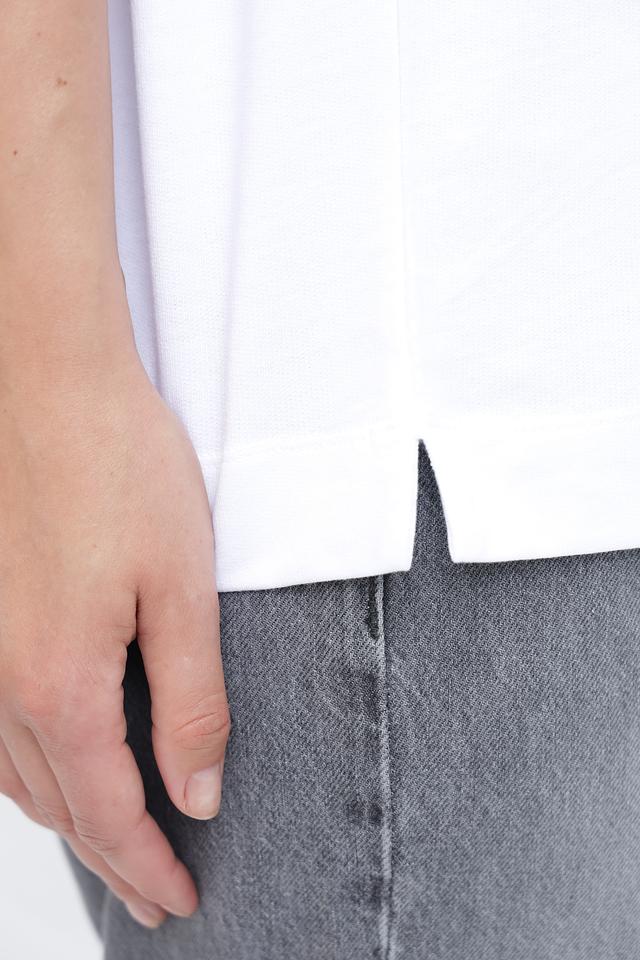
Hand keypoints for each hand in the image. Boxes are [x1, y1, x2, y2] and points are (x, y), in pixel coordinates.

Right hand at [0, 350, 229, 927]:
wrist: (50, 384)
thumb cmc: (121, 470)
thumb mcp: (183, 590)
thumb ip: (192, 700)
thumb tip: (199, 790)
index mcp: (61, 683)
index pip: (111, 813)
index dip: (150, 866)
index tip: (184, 900)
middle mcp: (2, 681)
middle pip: (61, 806)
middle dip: (113, 859)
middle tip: (156, 895)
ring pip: (21, 776)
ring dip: (70, 820)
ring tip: (114, 847)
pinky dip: (33, 771)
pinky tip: (54, 768)